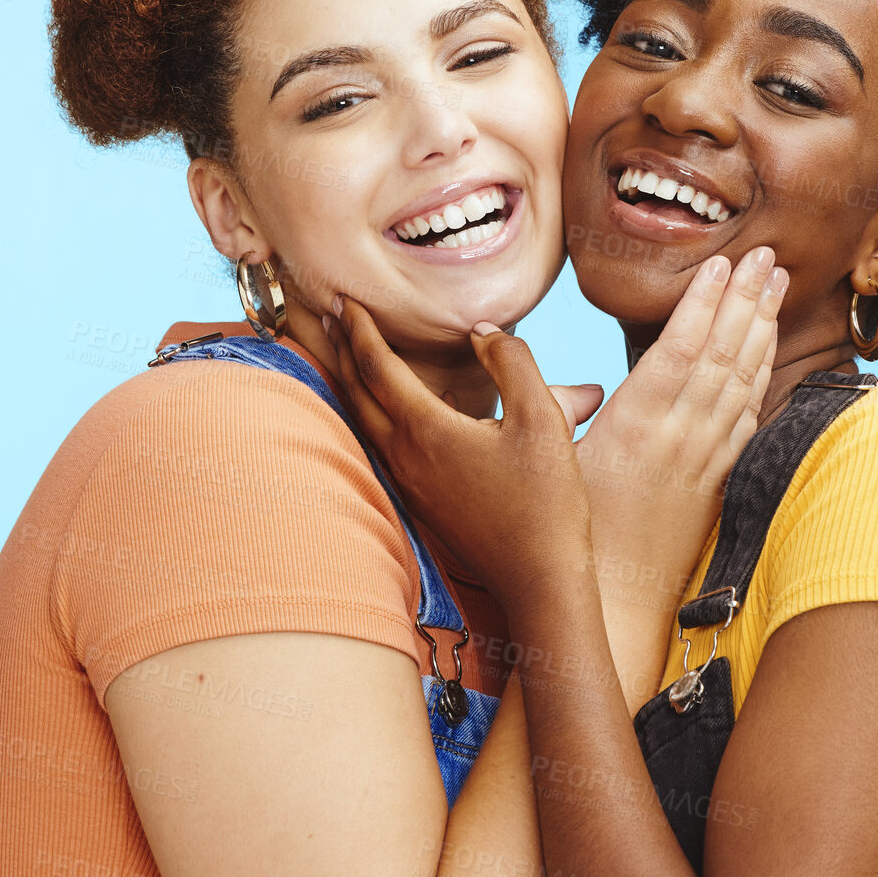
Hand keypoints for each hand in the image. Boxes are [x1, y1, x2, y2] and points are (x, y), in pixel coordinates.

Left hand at [325, 300, 590, 605]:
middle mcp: (404, 456)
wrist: (540, 578)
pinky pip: (382, 446)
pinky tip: (395, 409)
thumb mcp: (543, 419)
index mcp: (426, 430)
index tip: (344, 298)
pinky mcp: (421, 502)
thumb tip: (482, 332)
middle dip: (342, 350)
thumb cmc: (546, 501)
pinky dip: (374, 414)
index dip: (360, 328)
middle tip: (331, 316)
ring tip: (349, 354)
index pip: (377, 366)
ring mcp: (409, 483)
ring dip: (352, 383)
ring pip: (364, 422)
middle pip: (356, 393)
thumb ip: (513, 362)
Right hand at [575, 248, 786, 700]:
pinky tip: (765, 358)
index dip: (707, 300)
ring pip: (743, 382)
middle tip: (768, 257)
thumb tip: (492, 339)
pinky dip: (759, 381)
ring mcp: (703, 459)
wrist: (612, 599)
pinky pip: (746, 421)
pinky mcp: (713, 481)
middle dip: (748, 301)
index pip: (683, 346)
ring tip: (777, 288)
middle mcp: (679, 436)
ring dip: (762, 332)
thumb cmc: (564, 529)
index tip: (725, 261)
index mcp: (637, 422)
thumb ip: (535, 393)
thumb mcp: (544, 453)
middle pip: (724, 355)